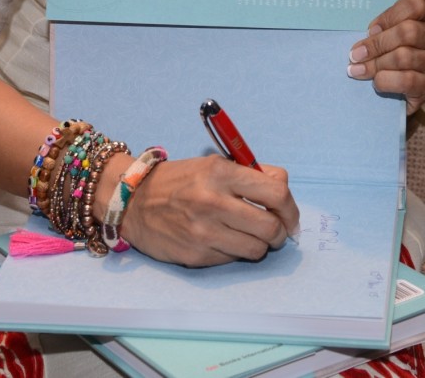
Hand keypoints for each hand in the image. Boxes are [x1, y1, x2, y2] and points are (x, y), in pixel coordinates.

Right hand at [117, 155, 299, 266]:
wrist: (134, 200)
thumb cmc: (180, 180)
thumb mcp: (213, 165)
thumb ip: (251, 174)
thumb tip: (284, 190)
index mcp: (221, 173)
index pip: (276, 193)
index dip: (291, 208)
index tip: (289, 215)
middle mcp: (214, 202)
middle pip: (272, 227)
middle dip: (280, 232)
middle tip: (275, 230)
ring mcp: (205, 232)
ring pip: (257, 249)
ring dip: (259, 244)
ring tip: (247, 234)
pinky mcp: (197, 255)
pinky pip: (233, 259)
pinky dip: (234, 251)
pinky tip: (222, 239)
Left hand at [346, 0, 424, 113]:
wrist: (390, 84)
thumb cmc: (385, 42)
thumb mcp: (387, 12)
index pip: (415, 2)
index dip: (388, 15)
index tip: (368, 27)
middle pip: (407, 33)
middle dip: (376, 44)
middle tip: (353, 53)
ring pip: (405, 58)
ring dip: (375, 64)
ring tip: (356, 70)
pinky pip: (409, 81)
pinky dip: (386, 81)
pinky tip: (374, 82)